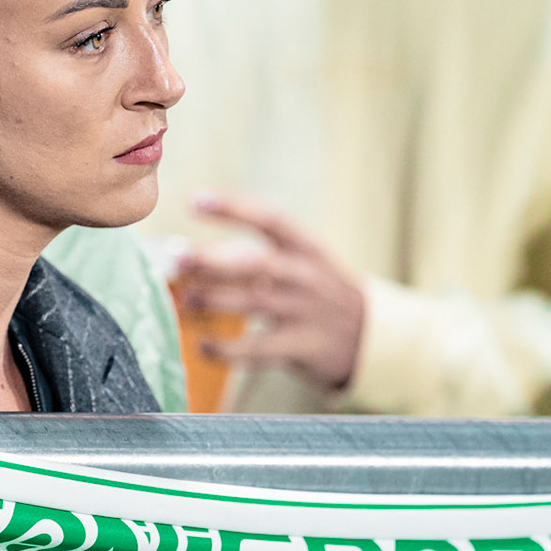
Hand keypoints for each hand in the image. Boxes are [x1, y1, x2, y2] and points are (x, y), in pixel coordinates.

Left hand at [177, 192, 365, 391]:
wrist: (371, 337)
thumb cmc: (319, 291)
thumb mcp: (303, 262)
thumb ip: (256, 256)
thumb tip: (190, 255)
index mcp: (306, 247)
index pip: (269, 218)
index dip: (233, 208)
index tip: (196, 200)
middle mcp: (306, 276)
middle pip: (257, 263)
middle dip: (214, 260)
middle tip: (179, 258)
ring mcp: (306, 312)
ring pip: (254, 303)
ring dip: (214, 301)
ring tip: (184, 300)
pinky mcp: (304, 347)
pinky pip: (261, 349)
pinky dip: (229, 349)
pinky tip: (203, 346)